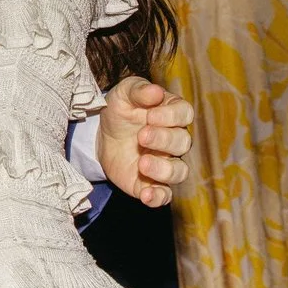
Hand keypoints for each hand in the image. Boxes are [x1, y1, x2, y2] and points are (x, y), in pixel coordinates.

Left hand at [97, 76, 192, 208]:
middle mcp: (174, 140)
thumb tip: (155, 92)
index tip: (150, 115)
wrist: (102, 136)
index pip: (185, 114)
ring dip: (164, 170)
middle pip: (183, 142)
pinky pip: (164, 196)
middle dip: (164, 140)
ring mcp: (165, 163)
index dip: (172, 116)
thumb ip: (139, 90)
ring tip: (142, 164)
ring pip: (179, 171)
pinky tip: (146, 194)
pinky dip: (158, 197)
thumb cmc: (120, 111)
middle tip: (141, 136)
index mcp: (171, 114)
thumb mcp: (123, 94)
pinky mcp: (152, 184)